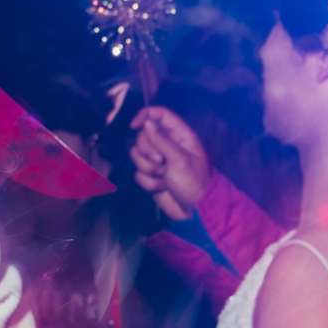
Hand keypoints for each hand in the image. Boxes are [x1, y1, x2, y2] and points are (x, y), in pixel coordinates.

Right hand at [129, 106, 211, 221]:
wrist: (194, 211)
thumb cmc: (193, 183)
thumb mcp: (179, 160)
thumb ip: (162, 141)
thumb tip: (147, 122)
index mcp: (181, 136)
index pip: (161, 115)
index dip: (145, 116)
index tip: (134, 125)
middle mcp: (168, 145)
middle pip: (144, 136)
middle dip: (148, 151)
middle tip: (160, 162)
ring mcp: (159, 161)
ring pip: (138, 155)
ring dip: (148, 169)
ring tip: (163, 177)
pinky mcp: (152, 176)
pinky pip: (139, 173)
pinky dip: (149, 182)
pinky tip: (162, 188)